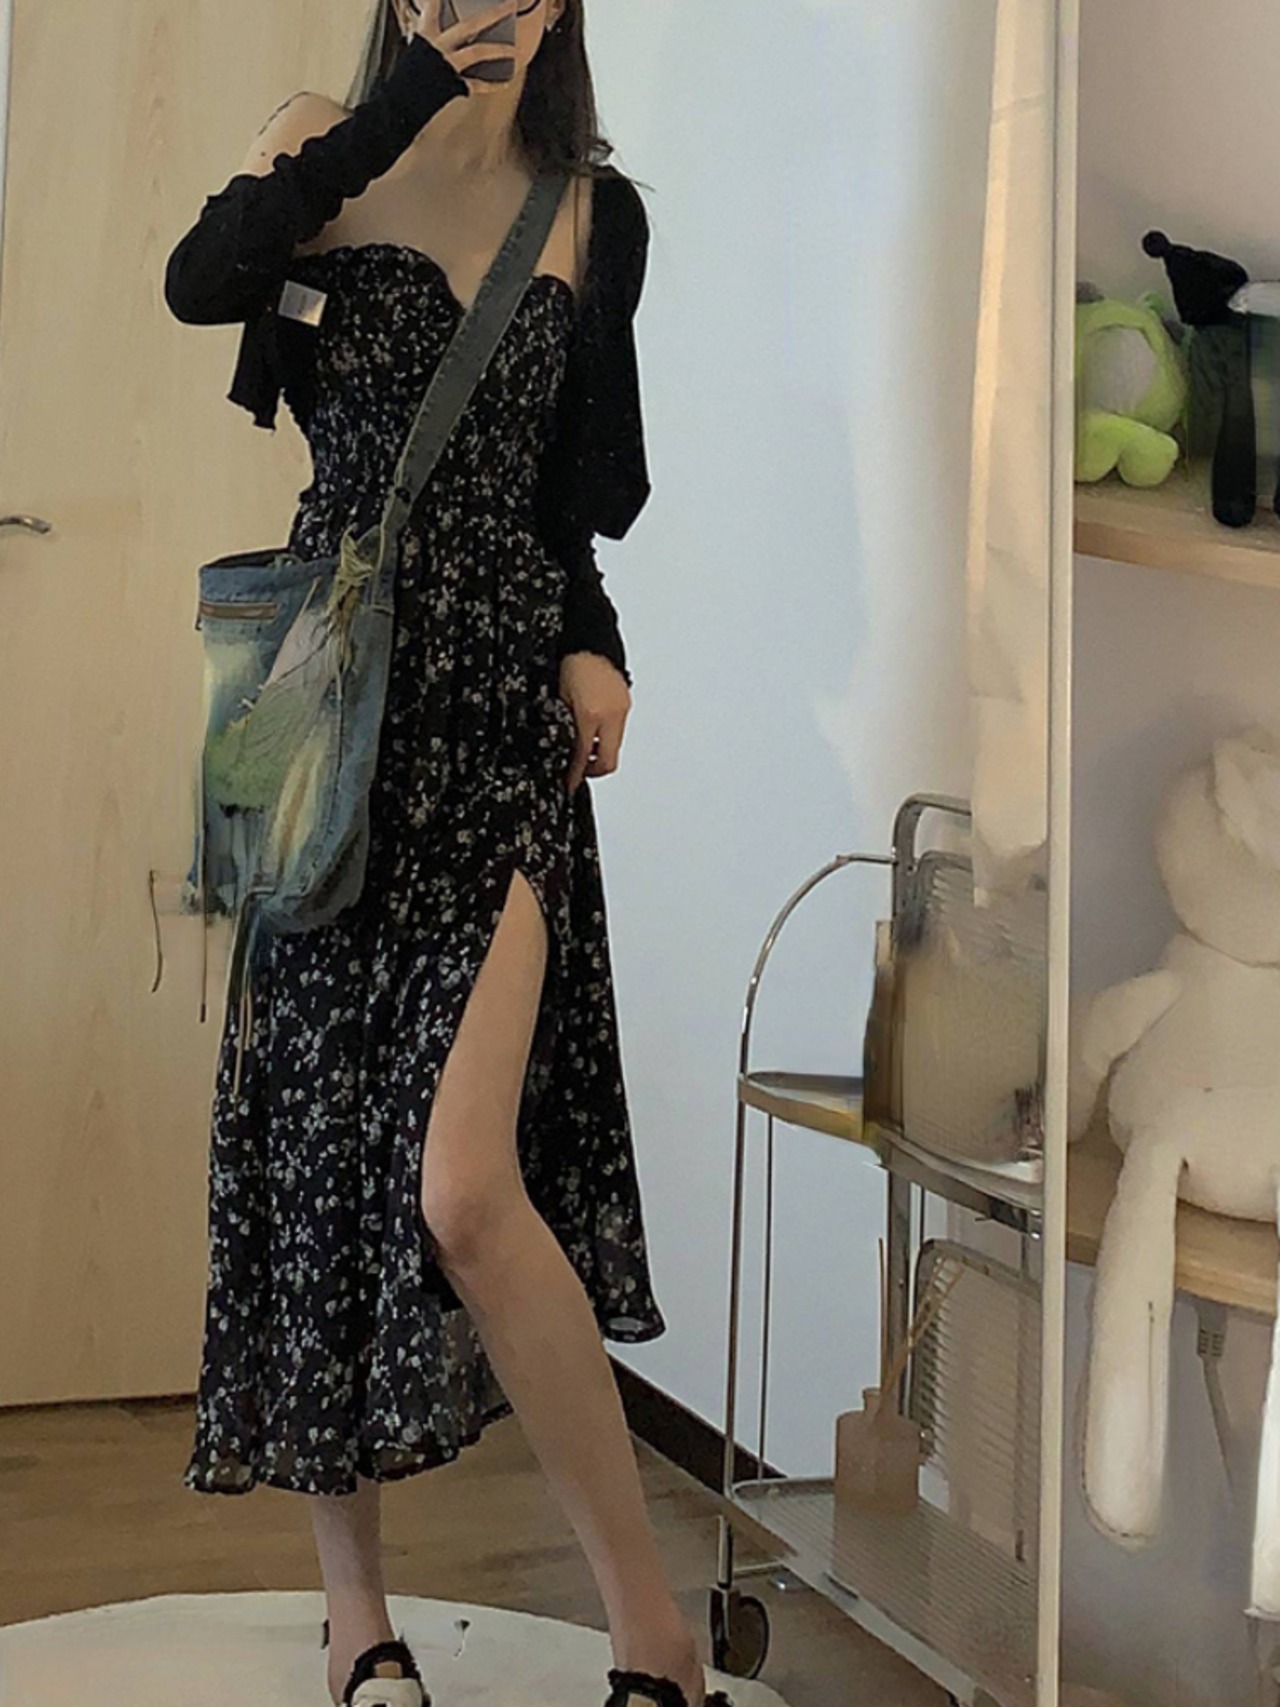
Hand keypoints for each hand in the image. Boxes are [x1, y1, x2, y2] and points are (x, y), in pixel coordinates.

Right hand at [410, 0, 517, 77]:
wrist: (398, 104)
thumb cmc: (406, 77)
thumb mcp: (413, 48)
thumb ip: (420, 33)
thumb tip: (419, 23)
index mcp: (425, 34)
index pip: (433, 5)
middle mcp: (438, 46)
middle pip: (469, 26)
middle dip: (492, 15)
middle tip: (510, 6)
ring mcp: (447, 65)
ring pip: (477, 52)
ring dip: (497, 50)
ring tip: (514, 49)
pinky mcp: (452, 85)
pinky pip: (477, 84)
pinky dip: (491, 84)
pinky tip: (505, 82)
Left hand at [559, 652, 630, 793]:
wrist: (589, 640)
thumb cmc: (571, 663)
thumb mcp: (559, 699)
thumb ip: (564, 727)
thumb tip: (564, 749)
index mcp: (590, 714)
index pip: (583, 756)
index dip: (576, 773)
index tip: (569, 783)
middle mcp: (610, 715)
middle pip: (608, 760)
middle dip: (593, 770)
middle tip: (579, 771)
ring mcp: (621, 709)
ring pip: (615, 746)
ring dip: (601, 752)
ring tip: (584, 750)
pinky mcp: (626, 703)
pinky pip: (618, 730)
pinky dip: (606, 736)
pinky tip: (594, 729)